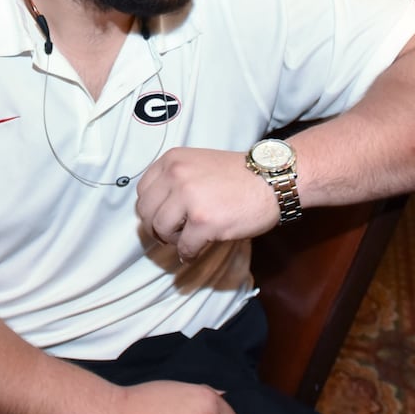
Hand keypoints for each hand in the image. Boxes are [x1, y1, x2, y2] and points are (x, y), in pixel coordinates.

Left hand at [135, 148, 277, 262]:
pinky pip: (185, 247)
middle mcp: (176, 176)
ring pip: (162, 231)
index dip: (151, 210)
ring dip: (173, 241)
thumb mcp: (198, 164)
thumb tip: (156, 210)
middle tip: (172, 235)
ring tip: (188, 240)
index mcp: (172, 160)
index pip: (143, 192)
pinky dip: (188, 254)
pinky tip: (196, 252)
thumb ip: (175, 179)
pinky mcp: (204, 222)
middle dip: (158, 228)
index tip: (161, 218)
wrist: (271, 180)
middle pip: (147, 213)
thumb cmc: (238, 175)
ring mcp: (189, 199)